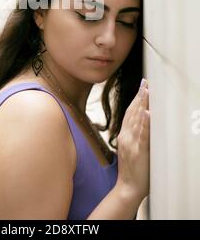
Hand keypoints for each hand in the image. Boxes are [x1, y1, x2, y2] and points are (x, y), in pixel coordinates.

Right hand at [116, 78, 149, 202]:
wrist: (127, 188)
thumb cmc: (131, 170)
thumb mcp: (129, 148)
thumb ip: (132, 134)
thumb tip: (141, 120)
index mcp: (124, 135)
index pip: (129, 112)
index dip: (136, 99)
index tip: (142, 86)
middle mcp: (125, 136)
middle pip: (132, 112)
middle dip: (140, 97)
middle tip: (146, 83)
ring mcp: (131, 143)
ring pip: (136, 120)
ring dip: (142, 104)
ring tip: (147, 91)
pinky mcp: (139, 151)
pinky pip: (142, 135)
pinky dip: (144, 123)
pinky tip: (147, 112)